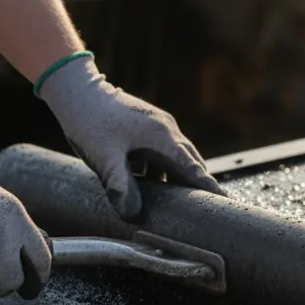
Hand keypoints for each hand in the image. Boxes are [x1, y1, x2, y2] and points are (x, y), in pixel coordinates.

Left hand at [37, 54, 225, 219]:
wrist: (77, 91)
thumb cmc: (89, 121)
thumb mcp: (104, 157)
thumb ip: (120, 185)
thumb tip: (132, 214)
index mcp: (162, 137)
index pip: (192, 168)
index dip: (208, 186)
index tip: (226, 201)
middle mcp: (167, 130)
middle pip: (192, 162)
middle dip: (200, 184)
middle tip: (208, 206)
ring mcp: (159, 126)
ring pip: (178, 156)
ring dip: (180, 177)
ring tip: (181, 200)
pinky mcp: (148, 126)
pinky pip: (165, 151)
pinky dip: (165, 168)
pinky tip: (153, 182)